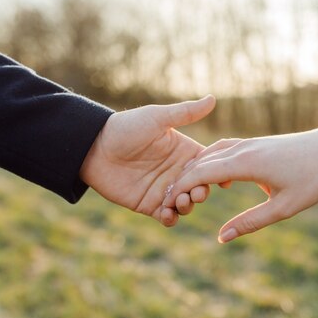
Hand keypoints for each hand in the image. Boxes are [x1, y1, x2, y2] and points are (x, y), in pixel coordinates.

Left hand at [80, 95, 215, 225]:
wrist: (94, 147)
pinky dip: (171, 218)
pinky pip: (167, 217)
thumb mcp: (157, 118)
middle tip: (197, 192)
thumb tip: (213, 98)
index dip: (217, 172)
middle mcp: (177, 172)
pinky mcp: (149, 204)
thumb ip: (186, 113)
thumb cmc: (126, 127)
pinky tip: (168, 214)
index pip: (208, 165)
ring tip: (181, 201)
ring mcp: (164, 190)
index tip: (223, 178)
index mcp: (184, 152)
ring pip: (186, 204)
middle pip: (200, 187)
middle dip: (202, 192)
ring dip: (188, 206)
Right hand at [163, 120, 317, 241]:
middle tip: (165, 201)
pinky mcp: (254, 143)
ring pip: (211, 153)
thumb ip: (251, 222)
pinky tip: (212, 176)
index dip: (181, 187)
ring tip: (182, 190)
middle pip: (201, 161)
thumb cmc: (313, 178)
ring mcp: (248, 143)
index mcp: (247, 162)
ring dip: (194, 169)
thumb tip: (221, 238)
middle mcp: (243, 149)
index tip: (166, 202)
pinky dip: (209, 161)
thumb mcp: (284, 207)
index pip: (203, 172)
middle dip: (181, 180)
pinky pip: (223, 149)